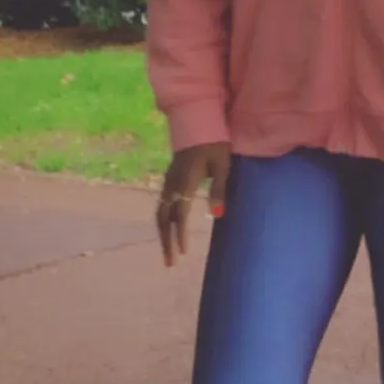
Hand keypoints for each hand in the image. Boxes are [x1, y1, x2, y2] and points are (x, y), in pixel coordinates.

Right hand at [156, 142, 231, 266]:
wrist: (197, 121)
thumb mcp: (223, 166)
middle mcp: (172, 182)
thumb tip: (217, 216)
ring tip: (168, 253)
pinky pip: (162, 204)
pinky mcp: (169, 178)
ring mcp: (168, 180)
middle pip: (163, 217)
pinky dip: (163, 222)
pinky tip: (168, 232)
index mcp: (186, 180)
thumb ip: (220, 190)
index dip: (180, 233)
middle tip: (170, 263)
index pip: (180, 212)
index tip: (183, 252)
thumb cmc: (215, 143)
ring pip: (160, 211)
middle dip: (166, 241)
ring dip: (163, 234)